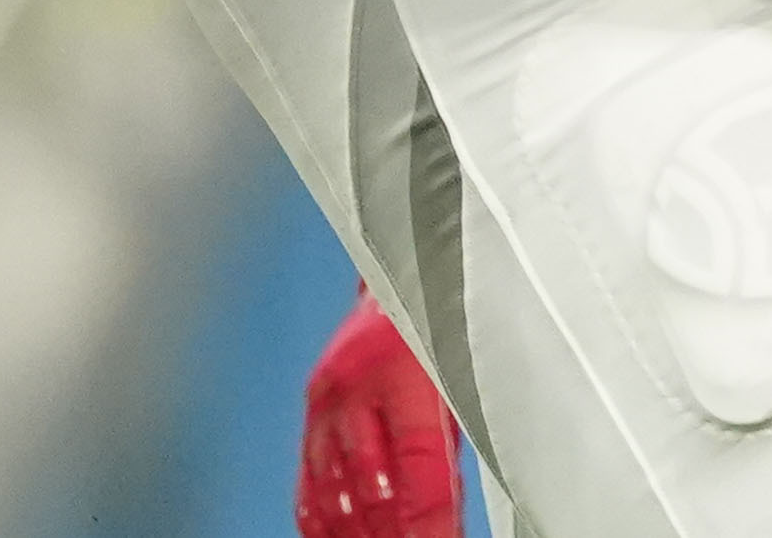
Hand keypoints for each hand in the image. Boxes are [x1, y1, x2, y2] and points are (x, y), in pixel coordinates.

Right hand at [298, 290, 464, 537]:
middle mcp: (357, 389)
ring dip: (355, 533)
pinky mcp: (313, 408)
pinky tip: (331, 535)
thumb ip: (448, 436)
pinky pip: (309, 475)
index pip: (419, 469)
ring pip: (334, 489)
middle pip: (371, 489)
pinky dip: (320, 515)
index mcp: (405, 373)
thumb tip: (446, 506)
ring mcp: (328, 401)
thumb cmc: (443, 314)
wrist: (403, 260)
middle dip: (390, 536)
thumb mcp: (462, 367)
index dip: (430, 522)